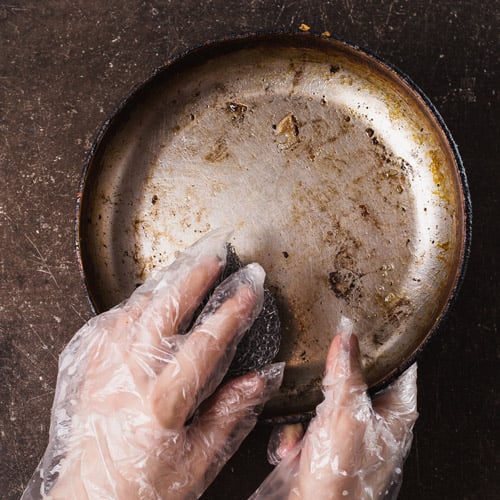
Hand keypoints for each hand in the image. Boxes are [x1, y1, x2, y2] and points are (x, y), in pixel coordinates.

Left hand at [22, 229, 283, 498]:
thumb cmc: (147, 490)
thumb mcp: (200, 460)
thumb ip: (230, 413)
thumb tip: (261, 378)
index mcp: (164, 400)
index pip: (207, 341)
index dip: (233, 311)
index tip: (250, 289)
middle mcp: (131, 376)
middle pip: (165, 310)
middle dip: (193, 277)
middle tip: (213, 255)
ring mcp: (106, 370)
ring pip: (135, 310)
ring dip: (163, 285)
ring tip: (184, 269)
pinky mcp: (90, 372)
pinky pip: (111, 324)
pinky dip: (133, 306)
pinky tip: (145, 301)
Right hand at [252, 318, 417, 499]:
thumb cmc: (342, 476)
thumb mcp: (343, 413)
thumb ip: (345, 372)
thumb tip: (346, 335)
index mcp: (396, 410)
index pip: (397, 363)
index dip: (378, 343)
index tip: (358, 327)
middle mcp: (379, 419)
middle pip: (355, 378)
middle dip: (327, 384)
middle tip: (318, 386)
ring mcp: (355, 432)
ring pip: (329, 398)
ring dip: (308, 414)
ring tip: (305, 432)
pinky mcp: (333, 444)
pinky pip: (315, 421)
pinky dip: (301, 432)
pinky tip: (297, 447)